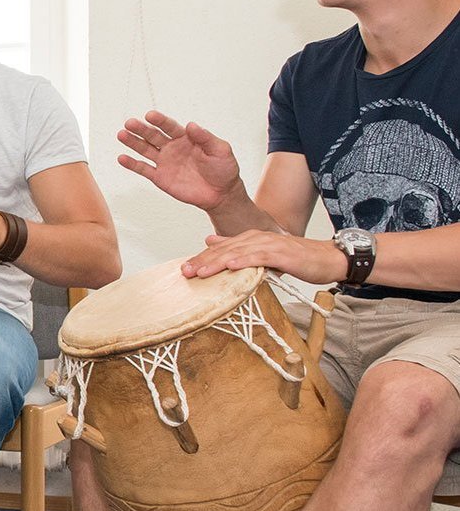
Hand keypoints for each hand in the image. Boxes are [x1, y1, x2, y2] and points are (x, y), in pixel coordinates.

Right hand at [118, 110, 244, 211]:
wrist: (221, 193)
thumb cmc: (224, 169)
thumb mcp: (220, 150)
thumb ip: (205, 137)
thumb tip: (191, 125)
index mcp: (186, 138)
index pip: (170, 127)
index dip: (160, 121)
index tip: (150, 115)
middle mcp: (172, 148)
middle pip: (153, 136)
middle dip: (141, 129)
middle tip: (129, 123)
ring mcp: (165, 162)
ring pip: (145, 149)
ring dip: (133, 142)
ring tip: (121, 135)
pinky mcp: (160, 177)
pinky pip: (143, 169)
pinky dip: (132, 164)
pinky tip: (122, 158)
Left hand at [182, 230, 347, 284]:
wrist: (326, 258)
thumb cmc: (296, 258)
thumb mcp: (262, 253)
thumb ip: (238, 247)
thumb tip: (210, 240)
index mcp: (250, 239)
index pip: (220, 249)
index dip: (201, 258)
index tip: (183, 269)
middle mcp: (256, 238)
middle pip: (224, 250)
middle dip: (202, 261)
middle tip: (185, 272)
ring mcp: (269, 244)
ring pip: (237, 253)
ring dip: (218, 262)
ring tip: (200, 271)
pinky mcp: (282, 253)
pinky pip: (260, 257)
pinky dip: (245, 261)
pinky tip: (232, 265)